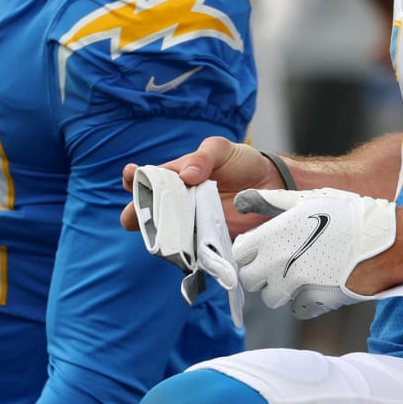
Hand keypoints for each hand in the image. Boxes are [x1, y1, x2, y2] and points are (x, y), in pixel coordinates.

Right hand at [121, 136, 281, 236]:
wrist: (272, 185)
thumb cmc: (241, 162)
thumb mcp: (220, 149)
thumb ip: (202, 157)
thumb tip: (186, 174)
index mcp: (175, 177)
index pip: (146, 178)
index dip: (134, 179)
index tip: (130, 176)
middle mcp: (178, 202)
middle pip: (148, 212)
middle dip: (137, 214)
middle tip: (135, 215)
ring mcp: (191, 223)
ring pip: (166, 235)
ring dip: (161, 236)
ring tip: (160, 234)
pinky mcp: (206, 241)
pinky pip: (190, 251)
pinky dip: (185, 254)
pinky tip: (182, 252)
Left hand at [231, 187, 402, 318]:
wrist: (388, 241)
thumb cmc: (350, 216)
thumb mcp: (309, 199)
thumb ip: (272, 202)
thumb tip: (243, 200)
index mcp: (276, 234)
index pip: (239, 254)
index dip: (248, 253)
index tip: (258, 252)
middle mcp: (281, 261)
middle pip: (250, 280)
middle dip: (260, 275)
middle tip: (276, 267)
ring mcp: (298, 284)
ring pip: (271, 298)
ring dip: (281, 291)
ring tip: (299, 276)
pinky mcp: (317, 301)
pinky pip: (298, 309)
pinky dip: (304, 302)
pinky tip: (317, 287)